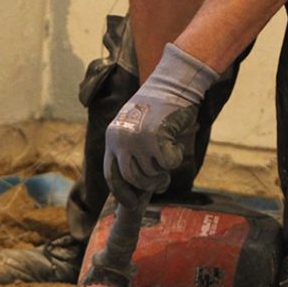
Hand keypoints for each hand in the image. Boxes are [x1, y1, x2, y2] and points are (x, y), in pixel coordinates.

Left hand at [104, 43, 217, 208]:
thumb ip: (131, 150)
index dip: (121, 192)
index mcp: (112, 137)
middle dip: (148, 185)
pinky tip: (176, 143)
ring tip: (168, 154)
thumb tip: (137, 185)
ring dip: (163, 170)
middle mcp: (120, 140)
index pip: (111, 173)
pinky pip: (168, 164)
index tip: (130, 205)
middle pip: (132, 178)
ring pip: (151, 173)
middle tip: (161, 184)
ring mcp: (137, 140)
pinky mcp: (156, 139)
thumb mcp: (135, 125)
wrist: (174, 82)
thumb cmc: (159, 105)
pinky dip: (176, 158)